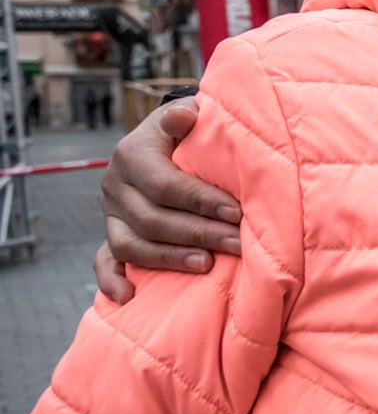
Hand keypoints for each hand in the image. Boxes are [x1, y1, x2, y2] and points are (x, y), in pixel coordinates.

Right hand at [95, 97, 240, 302]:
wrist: (168, 145)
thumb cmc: (189, 134)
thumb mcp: (186, 117)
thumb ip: (185, 117)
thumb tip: (184, 116)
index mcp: (131, 155)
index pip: (164, 184)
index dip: (201, 201)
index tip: (237, 212)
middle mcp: (114, 186)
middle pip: (152, 219)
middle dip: (197, 233)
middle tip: (237, 244)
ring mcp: (111, 215)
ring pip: (131, 244)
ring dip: (168, 258)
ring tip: (206, 265)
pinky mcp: (112, 235)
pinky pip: (105, 261)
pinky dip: (112, 280)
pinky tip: (129, 296)